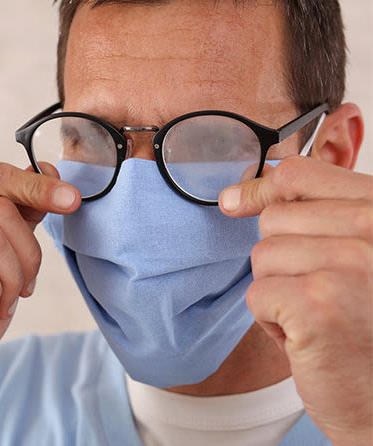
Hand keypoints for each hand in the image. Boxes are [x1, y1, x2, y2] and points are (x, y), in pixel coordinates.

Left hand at [220, 156, 372, 445]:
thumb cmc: (362, 328)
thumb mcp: (348, 256)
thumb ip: (309, 216)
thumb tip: (231, 197)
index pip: (302, 173)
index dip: (261, 188)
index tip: (235, 202)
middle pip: (274, 218)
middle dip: (281, 260)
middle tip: (321, 294)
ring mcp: (353, 264)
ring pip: (262, 256)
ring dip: (278, 292)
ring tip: (318, 316)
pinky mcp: (321, 302)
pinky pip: (257, 293)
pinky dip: (272, 322)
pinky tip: (309, 338)